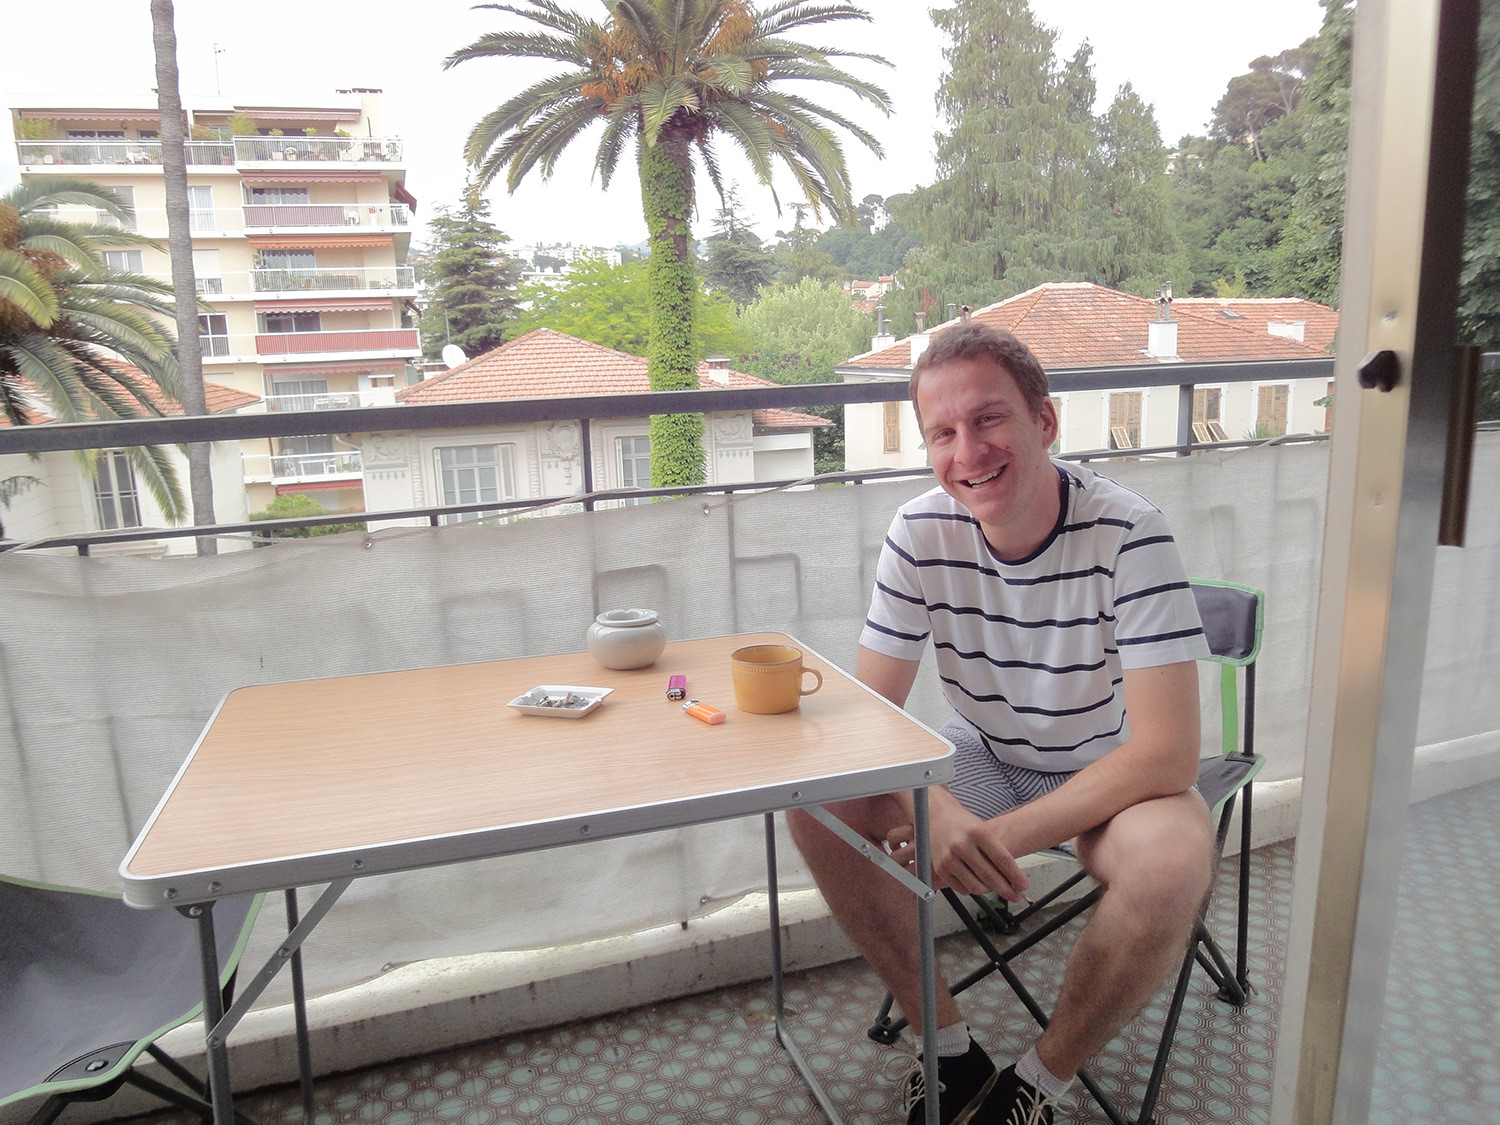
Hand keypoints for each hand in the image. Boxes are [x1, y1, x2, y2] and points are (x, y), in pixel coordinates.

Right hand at [886, 801, 1029, 901]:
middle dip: (1006, 889)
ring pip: (976, 886)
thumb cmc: (962, 823)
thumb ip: (995, 852)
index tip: (1024, 885)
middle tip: (1016, 895)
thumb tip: (1011, 877)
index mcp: (977, 832)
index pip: (1002, 859)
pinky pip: (962, 888)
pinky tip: (976, 882)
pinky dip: (972, 889)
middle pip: (990, 876)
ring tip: (993, 886)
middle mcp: (961, 845)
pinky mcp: (940, 868)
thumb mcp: (982, 830)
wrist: (935, 816)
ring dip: (988, 890)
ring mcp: (949, 858)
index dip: (1015, 875)